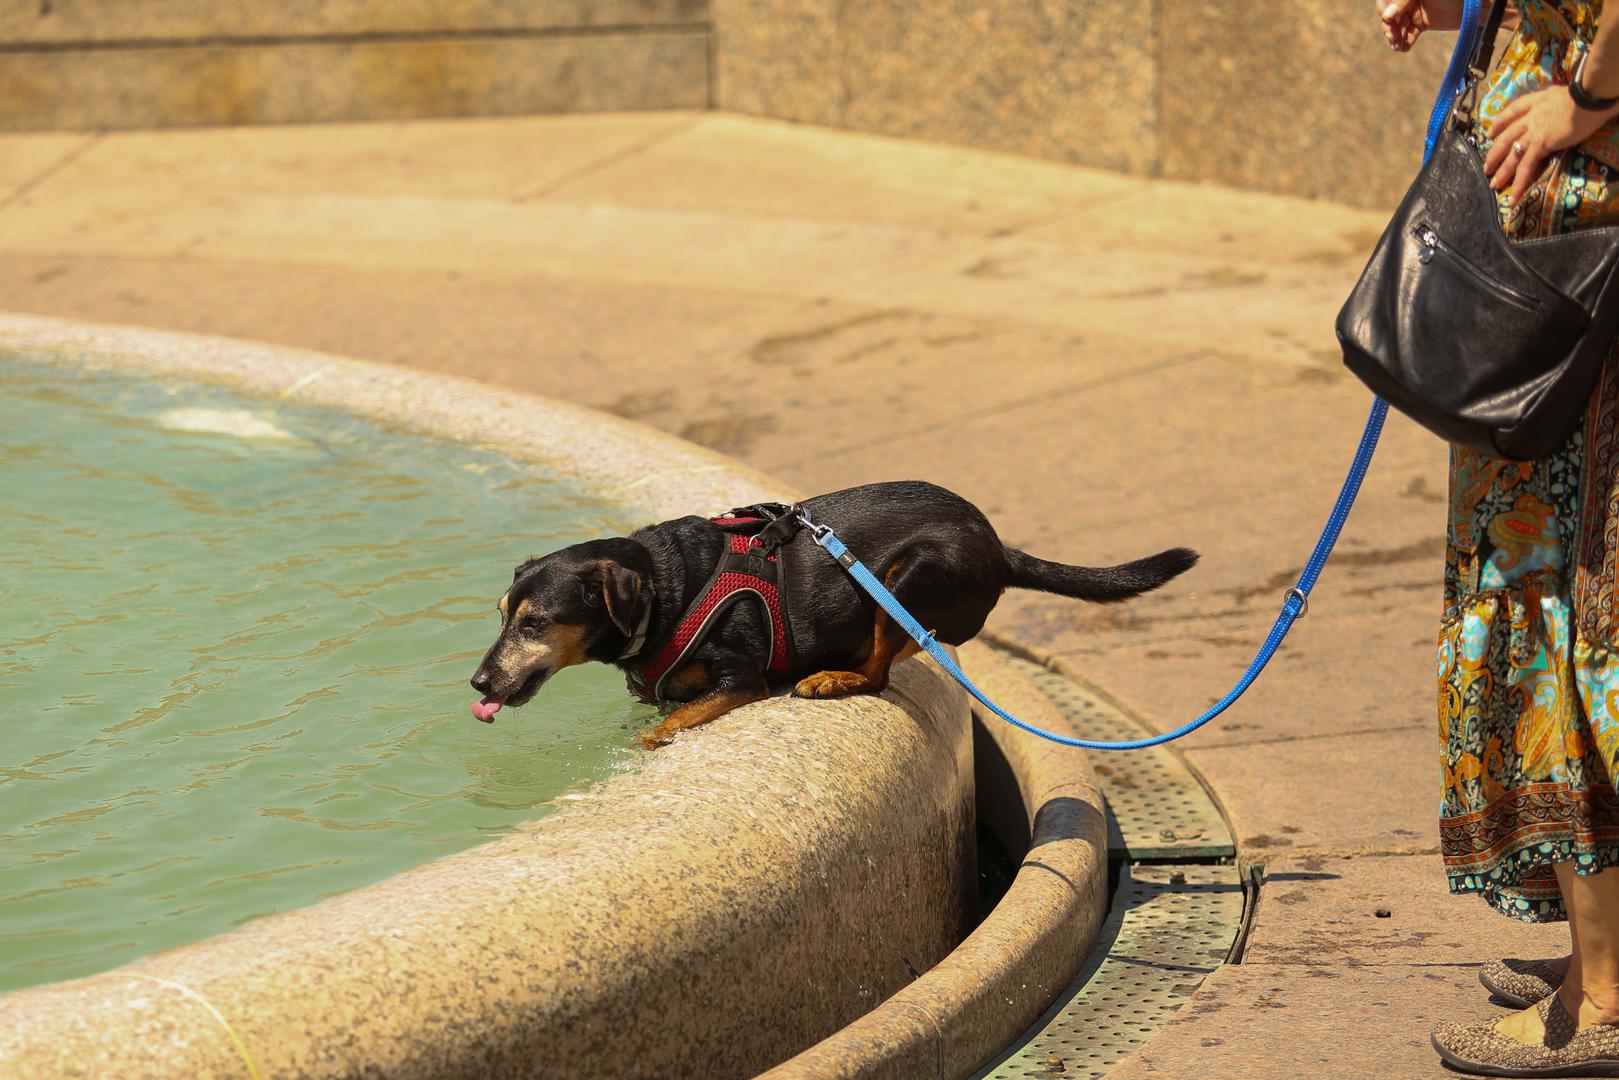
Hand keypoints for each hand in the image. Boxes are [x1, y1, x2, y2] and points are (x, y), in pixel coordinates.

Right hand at [1379, 0, 1465, 51]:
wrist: (1479, 4)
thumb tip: (1388, 15)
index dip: (1385, 8)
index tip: (1390, 18)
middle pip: (1390, 13)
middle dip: (1389, 26)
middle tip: (1392, 36)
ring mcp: (1415, 11)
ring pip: (1397, 25)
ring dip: (1394, 36)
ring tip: (1397, 45)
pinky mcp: (1422, 24)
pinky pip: (1408, 35)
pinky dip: (1404, 42)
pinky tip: (1404, 48)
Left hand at [1486, 85, 1618, 202]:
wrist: (1587, 98)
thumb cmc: (1583, 95)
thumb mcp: (1562, 92)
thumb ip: (1554, 101)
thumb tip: (1559, 107)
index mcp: (1535, 101)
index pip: (1512, 111)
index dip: (1499, 122)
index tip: (1491, 132)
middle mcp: (1530, 117)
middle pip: (1506, 137)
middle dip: (1494, 154)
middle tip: (1486, 166)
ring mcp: (1533, 132)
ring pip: (1512, 154)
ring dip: (1502, 171)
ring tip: (1494, 184)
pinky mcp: (1540, 145)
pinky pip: (1526, 167)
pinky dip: (1519, 183)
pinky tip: (1513, 196)